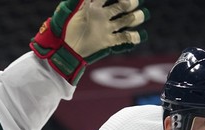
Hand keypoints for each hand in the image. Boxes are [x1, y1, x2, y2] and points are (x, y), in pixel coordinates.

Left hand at [32, 0, 148, 83]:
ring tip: (140, 15)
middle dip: (129, 3)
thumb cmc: (64, 27)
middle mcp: (102, 15)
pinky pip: (123, 38)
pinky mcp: (107, 41)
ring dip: (135, 18)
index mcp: (93, 5)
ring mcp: (105, 28)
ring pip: (125, 20)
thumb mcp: (72, 9)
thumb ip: (81, 0)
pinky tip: (137, 36)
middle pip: (121, 6)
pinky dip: (132, 38)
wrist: (63, 49)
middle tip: (132, 3)